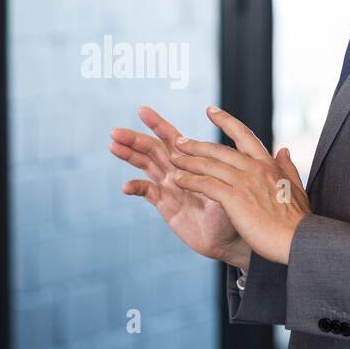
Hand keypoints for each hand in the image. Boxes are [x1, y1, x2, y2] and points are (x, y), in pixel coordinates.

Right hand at [110, 106, 250, 267]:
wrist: (232, 238)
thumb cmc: (236, 207)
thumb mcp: (230, 185)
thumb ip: (217, 172)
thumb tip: (212, 157)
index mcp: (193, 160)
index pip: (172, 137)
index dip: (157, 123)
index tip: (142, 110)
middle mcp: (178, 170)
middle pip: (152, 149)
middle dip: (134, 139)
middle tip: (115, 131)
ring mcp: (170, 187)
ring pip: (146, 166)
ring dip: (129, 156)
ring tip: (113, 146)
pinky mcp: (165, 205)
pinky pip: (147, 193)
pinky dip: (136, 188)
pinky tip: (126, 187)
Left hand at [168, 106, 310, 264]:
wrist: (298, 240)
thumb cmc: (298, 221)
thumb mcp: (297, 188)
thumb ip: (288, 167)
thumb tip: (284, 150)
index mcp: (269, 164)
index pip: (244, 135)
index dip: (225, 121)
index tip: (210, 110)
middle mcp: (255, 168)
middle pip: (219, 150)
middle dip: (197, 144)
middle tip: (179, 141)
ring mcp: (244, 182)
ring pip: (210, 165)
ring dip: (188, 161)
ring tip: (173, 160)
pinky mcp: (234, 199)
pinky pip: (206, 185)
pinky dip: (190, 181)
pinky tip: (178, 180)